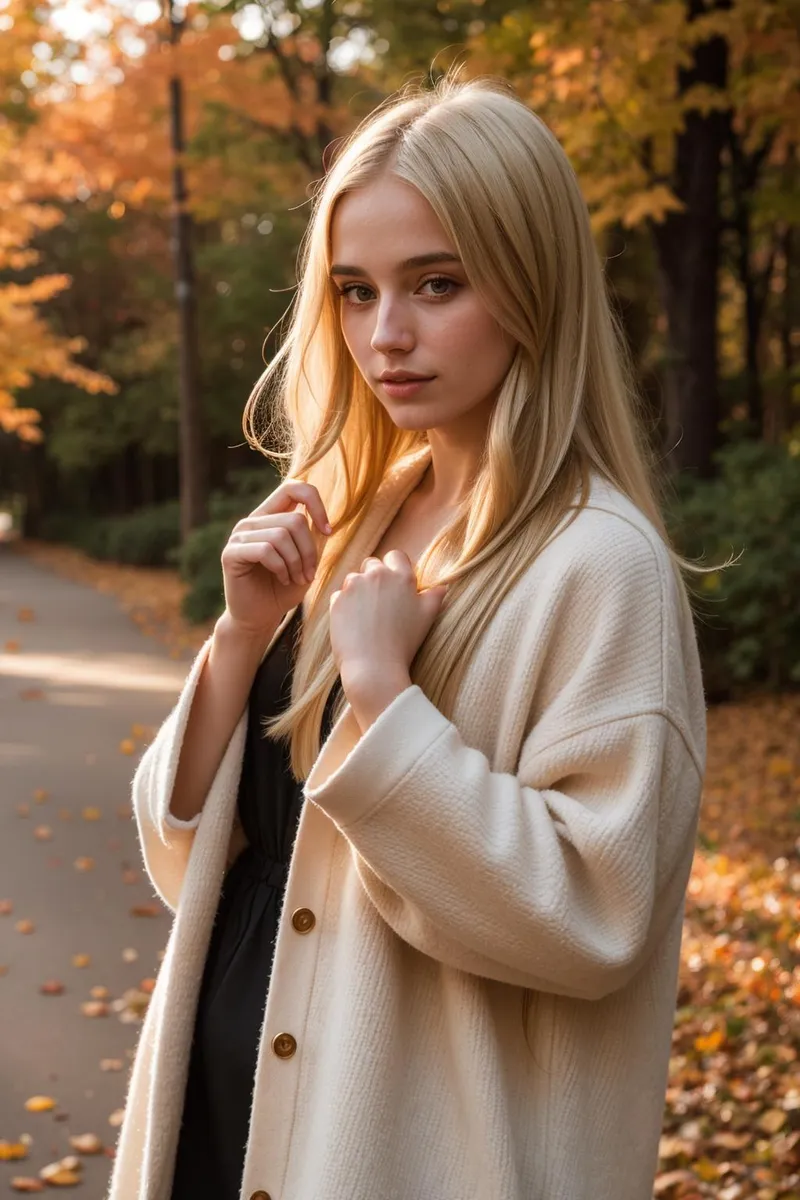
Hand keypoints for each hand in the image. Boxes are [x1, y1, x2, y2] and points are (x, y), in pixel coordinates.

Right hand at [220, 479, 331, 638]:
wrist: (258, 617)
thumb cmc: (283, 590)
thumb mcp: (306, 562)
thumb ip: (313, 539)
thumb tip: (322, 522)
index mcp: (270, 516)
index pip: (293, 488)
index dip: (315, 503)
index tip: (328, 531)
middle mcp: (252, 521)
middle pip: (294, 519)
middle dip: (310, 551)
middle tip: (309, 574)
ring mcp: (239, 536)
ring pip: (281, 535)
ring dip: (297, 562)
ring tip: (297, 579)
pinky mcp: (231, 554)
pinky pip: (265, 550)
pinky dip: (281, 567)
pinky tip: (283, 579)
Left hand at [329, 550, 447, 692]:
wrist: (374, 666)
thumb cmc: (404, 642)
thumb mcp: (428, 617)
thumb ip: (435, 596)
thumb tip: (442, 586)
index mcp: (401, 576)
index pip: (396, 556)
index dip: (395, 568)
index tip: (394, 586)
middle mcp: (376, 575)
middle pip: (372, 564)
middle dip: (375, 578)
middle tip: (380, 603)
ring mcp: (353, 586)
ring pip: (354, 579)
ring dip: (358, 591)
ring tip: (367, 616)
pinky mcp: (337, 600)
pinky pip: (340, 596)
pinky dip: (345, 606)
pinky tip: (354, 623)